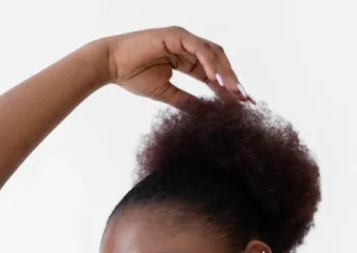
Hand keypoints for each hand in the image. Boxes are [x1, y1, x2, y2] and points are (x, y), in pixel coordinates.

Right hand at [103, 26, 254, 109]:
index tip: (240, 105)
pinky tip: (216, 79)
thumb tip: (204, 114)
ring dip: (225, 73)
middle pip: (218, 62)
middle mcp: (188, 47)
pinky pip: (198, 48)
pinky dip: (209, 63)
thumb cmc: (132, 77)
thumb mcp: (164, 93)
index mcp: (185, 60)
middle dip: (232, 81)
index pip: (212, 74)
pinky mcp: (176, 35)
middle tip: (245, 100)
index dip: (227, 89)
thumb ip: (185, 100)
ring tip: (234, 92)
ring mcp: (183, 39)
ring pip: (213, 53)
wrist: (111, 65)